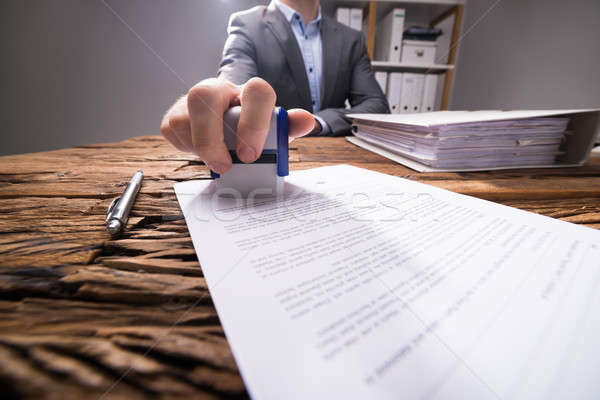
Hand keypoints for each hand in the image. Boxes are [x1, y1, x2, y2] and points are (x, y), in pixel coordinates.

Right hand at [160, 77, 314, 173]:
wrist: (225, 123)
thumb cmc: (250, 128)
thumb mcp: (272, 130)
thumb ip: (287, 127)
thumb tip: (307, 121)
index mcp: (248, 91)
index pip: (256, 91)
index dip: (254, 122)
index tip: (251, 154)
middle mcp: (219, 89)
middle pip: (204, 95)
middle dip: (212, 136)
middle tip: (225, 166)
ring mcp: (193, 100)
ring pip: (183, 116)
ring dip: (199, 147)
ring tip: (216, 163)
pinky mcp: (174, 114)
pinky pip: (173, 130)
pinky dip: (186, 148)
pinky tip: (200, 152)